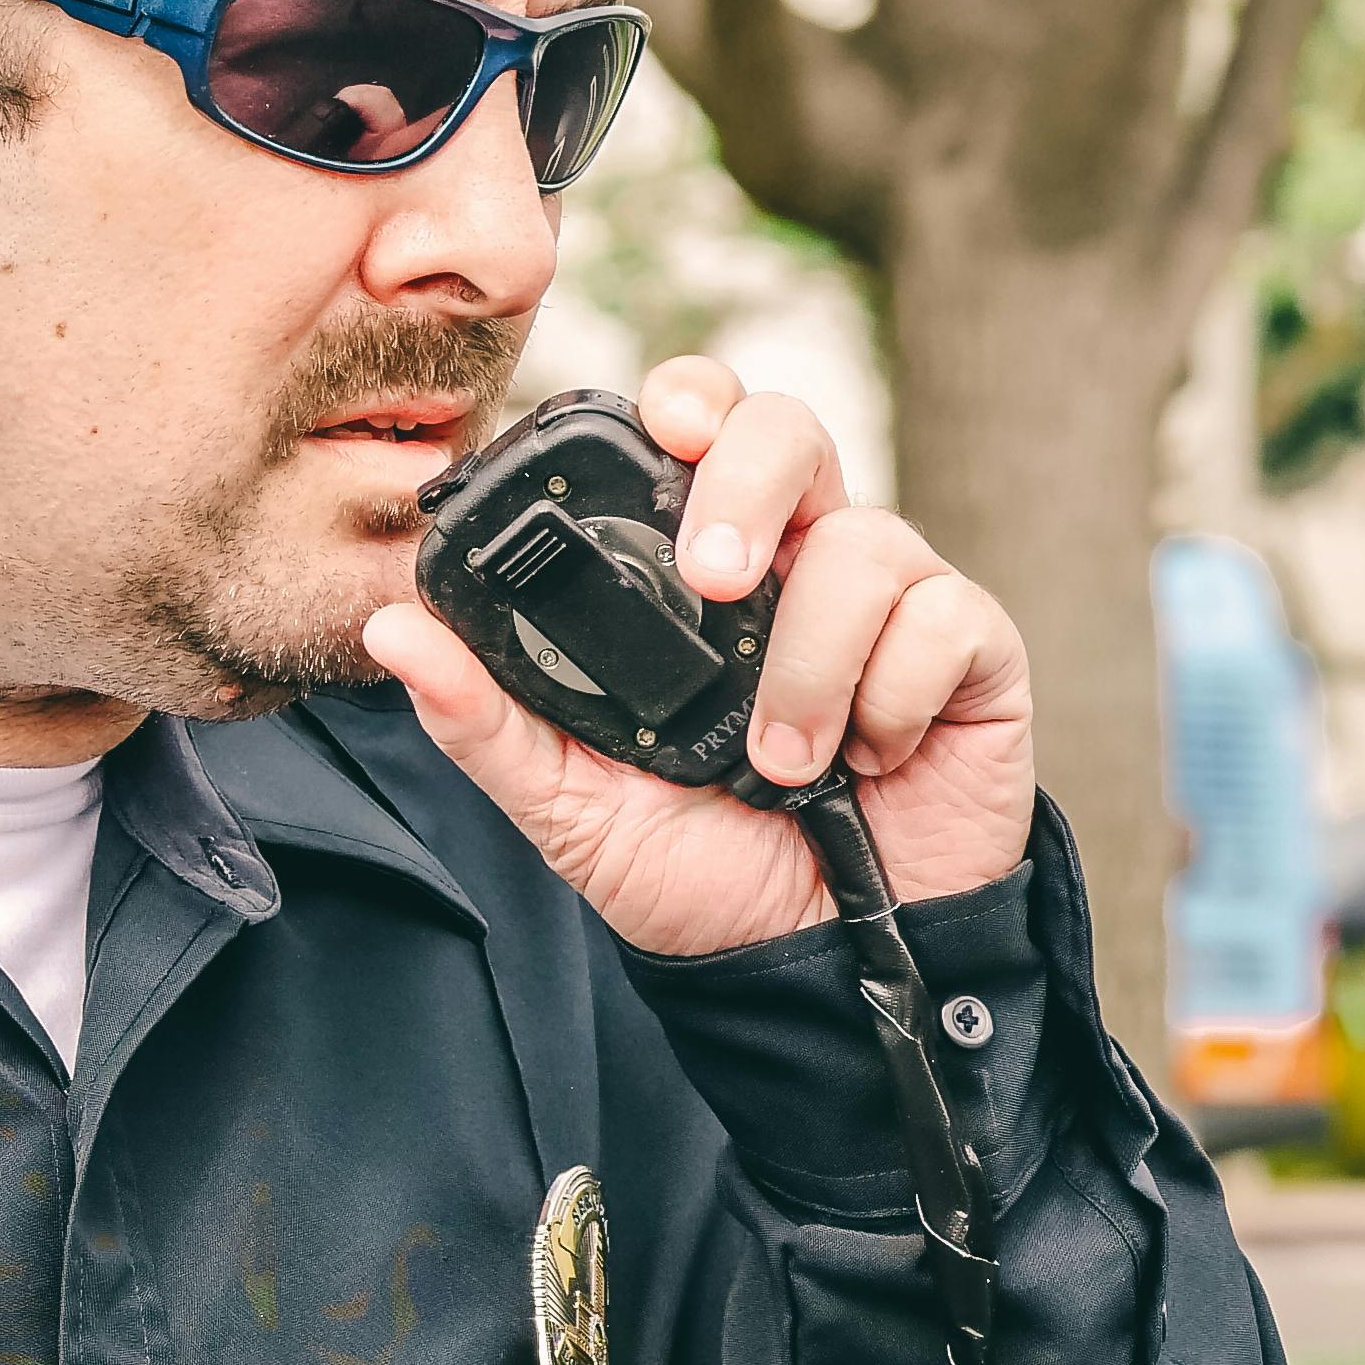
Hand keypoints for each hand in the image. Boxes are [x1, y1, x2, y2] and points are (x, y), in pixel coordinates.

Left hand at [359, 356, 1035, 953]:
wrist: (813, 966)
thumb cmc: (703, 872)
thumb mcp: (571, 807)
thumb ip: (486, 720)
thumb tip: (394, 629)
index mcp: (702, 568)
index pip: (701, 427)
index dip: (690, 398)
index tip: (662, 427)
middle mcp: (797, 560)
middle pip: (790, 429)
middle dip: (748, 481)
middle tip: (713, 583)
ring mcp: (890, 599)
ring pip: (866, 540)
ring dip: (810, 664)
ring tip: (780, 764)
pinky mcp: (971, 652)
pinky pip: (944, 619)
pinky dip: (892, 698)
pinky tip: (868, 760)